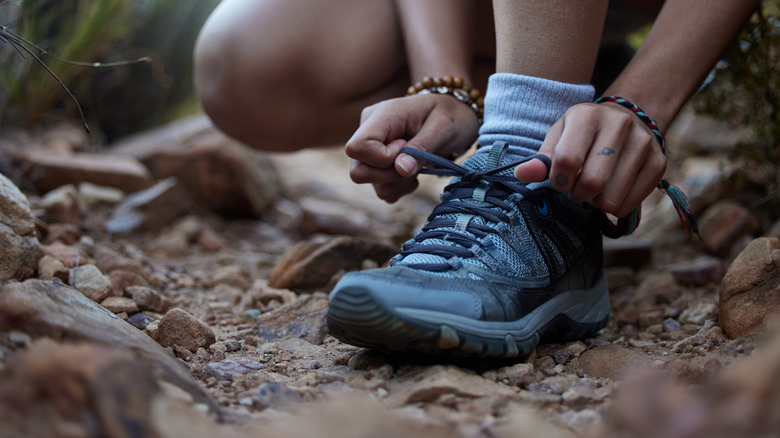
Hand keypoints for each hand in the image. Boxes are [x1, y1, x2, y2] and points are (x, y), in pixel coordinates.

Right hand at [345, 93, 478, 202]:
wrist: (453, 116)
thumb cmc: (450, 115)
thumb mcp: (443, 126)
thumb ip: (421, 147)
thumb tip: (401, 169)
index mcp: (381, 115)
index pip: (357, 147)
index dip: (382, 158)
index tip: (406, 147)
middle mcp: (367, 130)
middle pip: (358, 171)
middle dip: (391, 174)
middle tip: (415, 160)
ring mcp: (370, 149)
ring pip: (371, 183)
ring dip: (399, 181)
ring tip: (418, 164)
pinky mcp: (376, 165)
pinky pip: (382, 190)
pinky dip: (401, 187)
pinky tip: (413, 171)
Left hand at [514, 102, 666, 217]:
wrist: (625, 121)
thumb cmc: (582, 135)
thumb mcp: (558, 139)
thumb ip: (540, 160)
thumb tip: (521, 175)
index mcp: (587, 116)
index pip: (567, 160)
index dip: (559, 180)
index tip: (560, 180)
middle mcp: (620, 125)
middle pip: (593, 182)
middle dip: (578, 194)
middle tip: (578, 187)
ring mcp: (643, 143)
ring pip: (611, 198)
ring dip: (596, 202)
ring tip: (595, 187)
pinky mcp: (659, 163)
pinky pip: (629, 204)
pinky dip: (615, 207)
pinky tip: (612, 190)